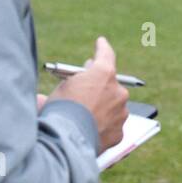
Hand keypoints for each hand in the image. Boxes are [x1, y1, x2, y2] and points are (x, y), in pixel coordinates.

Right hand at [48, 36, 127, 150]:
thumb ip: (73, 81)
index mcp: (104, 74)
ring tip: (86, 114)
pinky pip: (112, 126)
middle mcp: (118, 91)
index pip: (106, 54)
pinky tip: (91, 129)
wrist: (66, 140)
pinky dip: (103, 127)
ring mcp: (121, 113)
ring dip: (103, 107)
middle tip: (89, 85)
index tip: (101, 43)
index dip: (102, 47)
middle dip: (100, 83)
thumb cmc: (59, 109)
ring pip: (113, 106)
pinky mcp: (119, 133)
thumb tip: (73, 84)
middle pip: (111, 83)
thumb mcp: (61, 88)